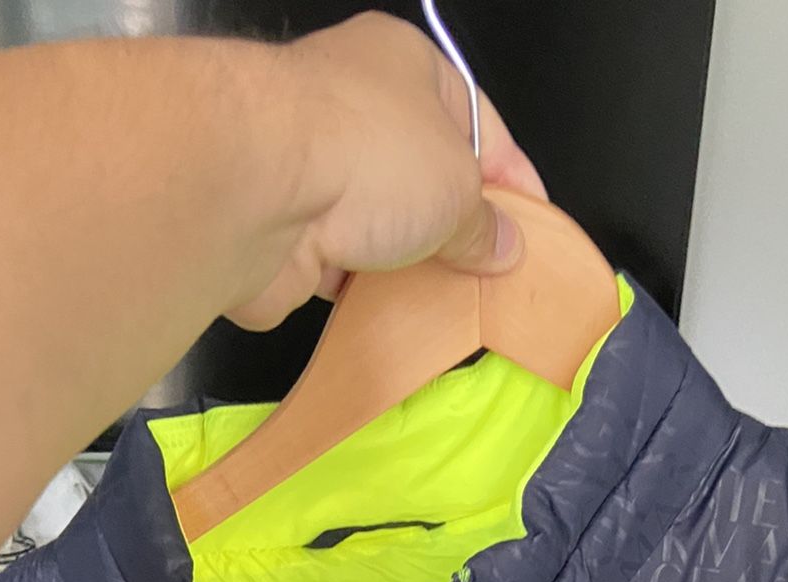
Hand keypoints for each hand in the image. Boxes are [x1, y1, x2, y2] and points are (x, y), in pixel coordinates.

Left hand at [227, 11, 546, 330]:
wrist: (255, 192)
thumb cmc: (365, 153)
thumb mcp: (456, 187)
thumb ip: (484, 223)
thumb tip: (503, 247)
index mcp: (404, 65)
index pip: (476, 121)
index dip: (510, 177)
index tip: (533, 229)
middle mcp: (353, 106)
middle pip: (422, 176)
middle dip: (454, 228)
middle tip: (489, 273)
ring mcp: (313, 167)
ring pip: (378, 227)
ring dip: (405, 265)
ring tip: (446, 301)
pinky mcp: (285, 229)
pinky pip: (340, 268)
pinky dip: (362, 292)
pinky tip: (388, 311)